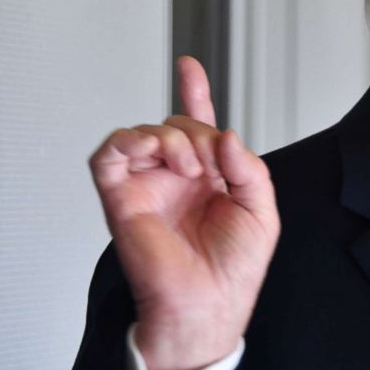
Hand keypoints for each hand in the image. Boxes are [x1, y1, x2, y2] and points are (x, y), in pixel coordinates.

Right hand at [89, 57, 279, 369]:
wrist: (207, 303)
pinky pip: (108, 155)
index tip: (189, 66)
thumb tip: (224, 134)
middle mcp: (176, 179)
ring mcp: (148, 186)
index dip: (195, 94)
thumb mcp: (262, 210)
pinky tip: (156, 153)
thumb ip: (249, 166)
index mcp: (210, 179)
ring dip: (171, 137)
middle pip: (178, 124)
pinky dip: (128, 141)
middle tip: (211, 165)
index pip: (198, 127)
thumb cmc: (233, 269)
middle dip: (198, 131)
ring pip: (145, 132)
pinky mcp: (121, 197)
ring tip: (189, 167)